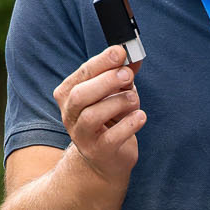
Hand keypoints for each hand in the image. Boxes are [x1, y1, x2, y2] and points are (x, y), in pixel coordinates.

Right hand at [54, 46, 145, 181]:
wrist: (107, 157)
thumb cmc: (110, 118)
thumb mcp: (116, 92)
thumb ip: (123, 74)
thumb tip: (134, 56)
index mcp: (69, 94)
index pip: (82, 74)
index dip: (102, 61)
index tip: (121, 52)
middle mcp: (70, 115)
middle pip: (80, 95)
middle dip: (106, 81)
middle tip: (127, 75)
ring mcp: (82, 136)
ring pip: (92, 116)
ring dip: (117, 102)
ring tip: (134, 99)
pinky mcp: (99, 152)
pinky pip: (112, 137)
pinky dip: (129, 124)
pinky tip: (140, 116)